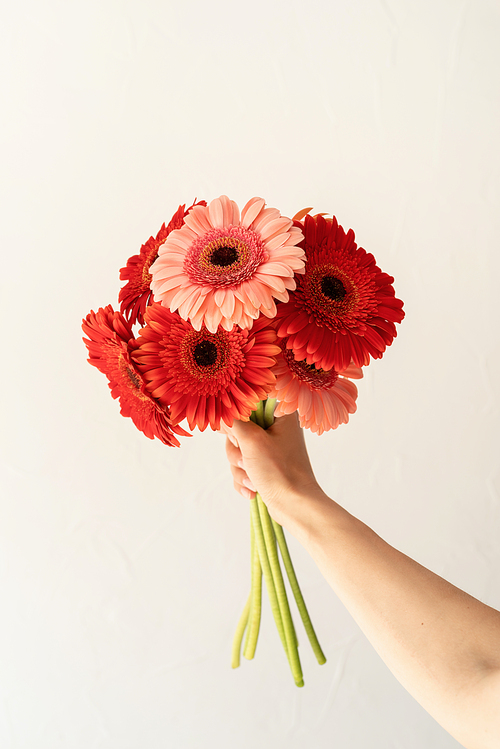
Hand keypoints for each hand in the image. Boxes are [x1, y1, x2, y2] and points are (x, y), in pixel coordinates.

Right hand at [225, 412, 322, 526]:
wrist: (294, 506)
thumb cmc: (280, 472)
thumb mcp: (252, 440)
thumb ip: (233, 421)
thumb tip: (221, 412)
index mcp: (280, 414)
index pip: (249, 403)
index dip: (237, 417)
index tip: (233, 431)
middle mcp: (277, 429)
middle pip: (239, 429)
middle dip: (238, 451)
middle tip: (247, 460)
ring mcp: (270, 449)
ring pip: (238, 450)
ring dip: (240, 468)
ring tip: (253, 479)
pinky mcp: (265, 466)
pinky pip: (242, 466)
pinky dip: (244, 478)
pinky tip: (253, 489)